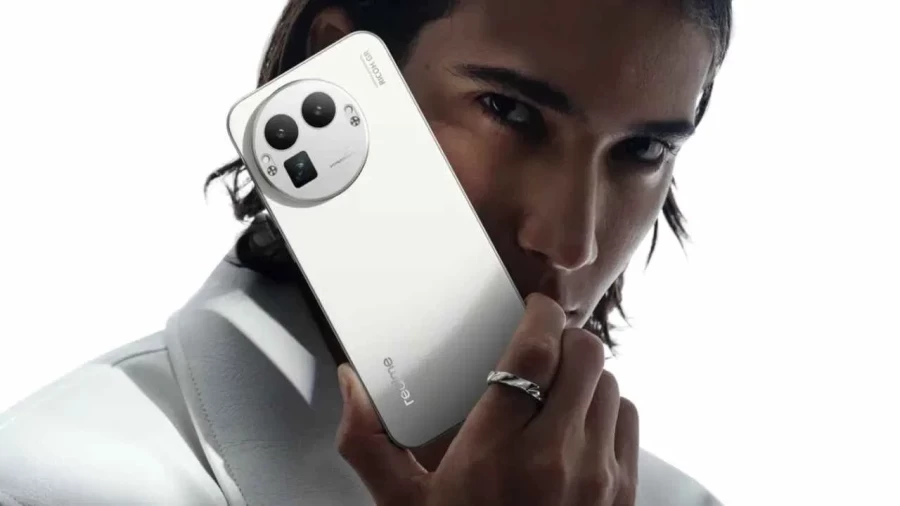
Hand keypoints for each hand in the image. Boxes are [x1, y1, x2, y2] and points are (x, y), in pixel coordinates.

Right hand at [335, 293, 639, 505]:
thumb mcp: (402, 504)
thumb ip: (366, 441)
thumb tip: (350, 383)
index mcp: (495, 451)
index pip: (535, 352)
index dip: (541, 314)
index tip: (533, 307)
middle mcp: (555, 457)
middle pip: (584, 354)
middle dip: (564, 338)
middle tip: (543, 345)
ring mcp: (597, 475)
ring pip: (609, 382)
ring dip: (585, 373)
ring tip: (558, 384)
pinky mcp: (623, 491)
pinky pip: (627, 418)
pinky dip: (607, 406)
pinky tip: (580, 420)